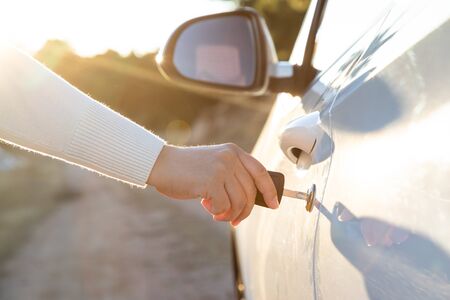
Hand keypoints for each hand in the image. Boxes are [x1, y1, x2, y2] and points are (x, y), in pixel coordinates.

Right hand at [147, 143, 278, 225]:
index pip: (260, 172)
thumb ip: (232, 176)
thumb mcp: (215, 165)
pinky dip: (217, 212)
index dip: (269, 190)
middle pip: (250, 192)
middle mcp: (230, 157)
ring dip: (229, 214)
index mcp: (234, 151)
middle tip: (234, 221)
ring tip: (217, 213)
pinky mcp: (210, 181)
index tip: (274, 204)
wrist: (162, 165)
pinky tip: (206, 206)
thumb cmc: (187, 170)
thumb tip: (251, 201)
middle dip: (245, 211)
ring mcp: (221, 168)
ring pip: (239, 202)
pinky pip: (223, 206)